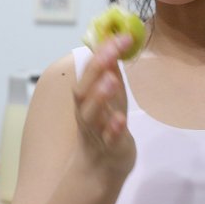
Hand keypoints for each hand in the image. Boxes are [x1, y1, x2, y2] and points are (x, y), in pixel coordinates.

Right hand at [72, 34, 135, 177]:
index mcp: (86, 97)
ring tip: (111, 80)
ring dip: (100, 96)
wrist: (102, 168)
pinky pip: (108, 139)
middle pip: (84, 90)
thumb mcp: (110, 96)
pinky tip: (120, 118)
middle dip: (97, 69)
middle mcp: (86, 113)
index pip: (89, 71)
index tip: (119, 35)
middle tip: (112, 50)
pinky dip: (112, 129)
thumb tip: (114, 41)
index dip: (102, 52)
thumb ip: (110, 72)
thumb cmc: (107, 126)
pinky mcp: (109, 149)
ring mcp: (96, 132)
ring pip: (91, 115)